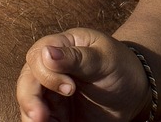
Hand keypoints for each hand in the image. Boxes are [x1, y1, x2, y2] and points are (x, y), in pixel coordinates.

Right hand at [17, 28, 148, 121]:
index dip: (47, 76)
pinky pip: (39, 119)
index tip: (70, 89)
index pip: (37, 58)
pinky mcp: (53, 112)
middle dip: (30, 101)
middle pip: (26, 82)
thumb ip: (76, 57)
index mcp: (61, 46)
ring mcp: (49, 91)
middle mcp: (49, 68)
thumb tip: (45, 52)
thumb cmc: (121, 67)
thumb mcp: (104, 59)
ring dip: (31, 117)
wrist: (133, 93)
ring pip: (28, 104)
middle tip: (42, 118)